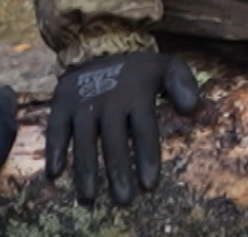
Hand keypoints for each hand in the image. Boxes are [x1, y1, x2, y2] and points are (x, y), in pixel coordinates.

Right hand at [44, 51, 199, 204]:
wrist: (100, 47)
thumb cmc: (140, 69)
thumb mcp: (168, 66)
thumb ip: (184, 85)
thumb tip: (192, 108)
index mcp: (137, 95)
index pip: (144, 131)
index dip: (147, 158)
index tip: (150, 186)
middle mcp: (109, 101)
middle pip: (115, 142)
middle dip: (119, 173)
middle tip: (124, 200)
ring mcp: (83, 104)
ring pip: (85, 141)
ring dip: (86, 171)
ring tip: (90, 198)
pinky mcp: (61, 104)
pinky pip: (56, 130)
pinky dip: (55, 150)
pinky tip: (55, 174)